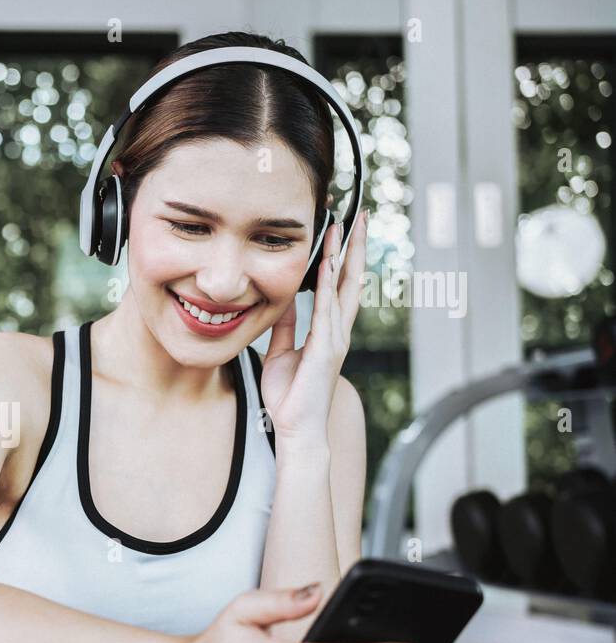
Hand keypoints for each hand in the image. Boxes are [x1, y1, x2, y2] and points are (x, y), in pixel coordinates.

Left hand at [259, 211, 368, 449]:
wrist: (295, 428)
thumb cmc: (290, 396)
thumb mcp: (281, 353)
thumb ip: (285, 327)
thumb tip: (282, 301)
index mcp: (329, 331)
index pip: (340, 285)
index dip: (342, 256)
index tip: (342, 228)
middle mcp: (338, 330)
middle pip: (352, 279)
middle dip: (356, 246)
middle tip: (361, 214)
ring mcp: (335, 339)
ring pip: (344, 288)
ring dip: (345, 256)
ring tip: (347, 226)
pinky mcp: (326, 349)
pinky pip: (327, 311)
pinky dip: (329, 287)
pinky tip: (328, 265)